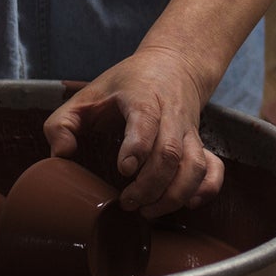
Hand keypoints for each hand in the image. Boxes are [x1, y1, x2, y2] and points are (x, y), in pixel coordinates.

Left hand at [44, 47, 223, 218]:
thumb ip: (62, 123)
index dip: (136, 148)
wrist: (172, 64)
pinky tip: (187, 204)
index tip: (123, 170)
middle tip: (128, 202)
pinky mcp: (200, 143)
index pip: (145, 121)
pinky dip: (207, 189)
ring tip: (149, 210)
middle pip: (170, 153)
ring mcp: (189, 131)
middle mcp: (171, 115)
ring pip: (194, 165)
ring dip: (175, 194)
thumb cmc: (125, 84)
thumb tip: (61, 155)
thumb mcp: (87, 94)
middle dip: (150, 185)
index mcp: (142, 98)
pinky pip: (213, 169)